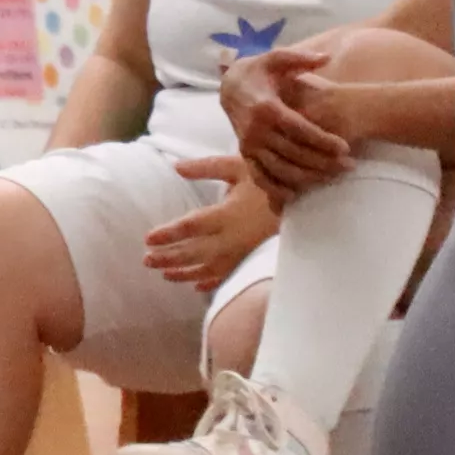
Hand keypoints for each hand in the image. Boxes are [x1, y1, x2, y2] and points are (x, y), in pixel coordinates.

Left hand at [147, 156, 279, 289]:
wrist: (308, 200)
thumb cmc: (269, 180)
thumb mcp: (239, 166)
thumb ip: (206, 168)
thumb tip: (176, 167)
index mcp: (228, 213)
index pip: (192, 226)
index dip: (169, 234)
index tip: (148, 239)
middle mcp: (234, 237)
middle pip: (196, 252)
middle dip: (170, 257)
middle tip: (146, 260)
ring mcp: (244, 251)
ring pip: (210, 267)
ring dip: (185, 272)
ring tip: (163, 274)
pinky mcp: (253, 257)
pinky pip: (229, 273)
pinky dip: (211, 281)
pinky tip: (196, 287)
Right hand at [225, 40, 355, 198]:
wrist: (230, 87)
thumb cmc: (259, 72)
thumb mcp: (276, 58)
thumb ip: (300, 58)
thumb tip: (326, 57)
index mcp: (266, 107)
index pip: (299, 129)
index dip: (323, 140)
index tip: (345, 147)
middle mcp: (255, 129)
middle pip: (294, 152)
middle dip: (323, 162)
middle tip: (349, 165)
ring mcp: (248, 144)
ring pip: (280, 168)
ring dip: (307, 177)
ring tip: (333, 177)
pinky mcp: (244, 154)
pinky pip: (260, 177)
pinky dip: (277, 189)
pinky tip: (297, 195)